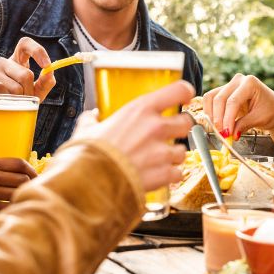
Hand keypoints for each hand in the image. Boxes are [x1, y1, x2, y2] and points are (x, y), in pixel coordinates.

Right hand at [0, 37, 55, 140]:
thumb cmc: (16, 104)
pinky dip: (4, 100)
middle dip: (30, 93)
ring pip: (13, 86)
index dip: (37, 50)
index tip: (46, 65)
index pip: (25, 44)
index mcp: (16, 61)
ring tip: (11, 105)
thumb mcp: (34, 94)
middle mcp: (2, 62)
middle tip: (25, 103)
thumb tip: (50, 72)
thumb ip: (44, 83)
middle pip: (26, 74)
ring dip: (17, 101)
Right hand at [0, 158, 36, 218]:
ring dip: (22, 198)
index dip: (31, 170)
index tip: (35, 176)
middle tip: (32, 191)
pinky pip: (7, 207)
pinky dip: (11, 209)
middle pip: (23, 179)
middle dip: (29, 185)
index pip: (19, 163)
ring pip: (17, 193)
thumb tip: (10, 174)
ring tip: (22, 202)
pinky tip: (11, 211)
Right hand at [71, 79, 193, 192]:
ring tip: (156, 161)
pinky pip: (178, 173)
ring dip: (172, 156)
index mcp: (141, 109)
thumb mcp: (86, 129)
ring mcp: (162, 151)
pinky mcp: (164, 174)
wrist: (88, 183)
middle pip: (187, 121)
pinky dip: (169, 176)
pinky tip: (156, 176)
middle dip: (179, 129)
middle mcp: (156, 127)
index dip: (185, 94)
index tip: (184, 99)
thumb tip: (91, 117)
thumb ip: (92, 120)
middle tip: (167, 136)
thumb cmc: (87, 154)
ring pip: (182, 150)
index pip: (179, 90)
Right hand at [202, 73, 273, 137]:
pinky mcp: (224, 92)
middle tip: (221, 134)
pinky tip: (215, 124)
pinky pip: (211, 100)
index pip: (233, 101)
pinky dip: (210, 113)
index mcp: (250, 83)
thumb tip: (229, 134)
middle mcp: (238, 81)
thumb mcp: (260, 119)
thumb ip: (243, 125)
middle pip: (219, 99)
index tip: (226, 133)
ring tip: (217, 131)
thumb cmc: (271, 111)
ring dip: (211, 115)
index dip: (227, 119)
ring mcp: (229, 85)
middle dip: (218, 119)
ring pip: (211, 98)